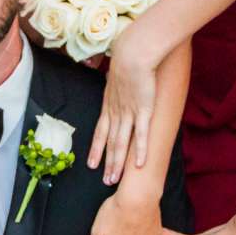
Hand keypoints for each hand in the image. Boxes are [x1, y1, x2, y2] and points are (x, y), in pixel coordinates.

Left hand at [86, 30, 158, 178]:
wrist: (133, 53)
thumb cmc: (128, 59)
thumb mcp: (118, 73)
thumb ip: (118, 83)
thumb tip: (118, 82)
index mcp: (109, 105)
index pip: (100, 131)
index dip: (96, 149)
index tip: (92, 163)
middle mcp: (116, 112)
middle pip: (109, 142)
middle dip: (107, 163)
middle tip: (105, 181)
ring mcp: (129, 113)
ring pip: (121, 143)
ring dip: (117, 163)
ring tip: (114, 179)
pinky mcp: (144, 111)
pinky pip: (141, 135)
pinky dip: (139, 151)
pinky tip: (138, 165)